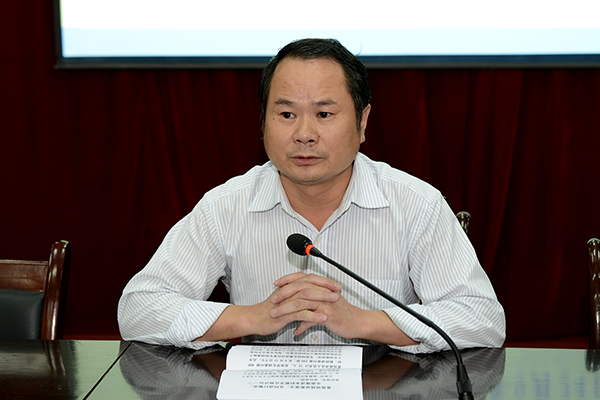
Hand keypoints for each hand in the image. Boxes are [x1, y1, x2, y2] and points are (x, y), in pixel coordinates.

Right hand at [195, 272, 339, 340]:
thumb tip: (310, 292)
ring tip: (334, 301)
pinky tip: (322, 318)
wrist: (254, 319)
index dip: (323, 280)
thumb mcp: (285, 299)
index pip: (309, 279)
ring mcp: (286, 302)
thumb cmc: (269, 310)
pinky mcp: (284, 314)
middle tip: (338, 290)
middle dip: (326, 287)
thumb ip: (296, 294)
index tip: (335, 284)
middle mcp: (288, 291)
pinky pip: (301, 313)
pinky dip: (313, 315)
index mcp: (289, 287)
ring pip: (307, 296)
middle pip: (310, 284)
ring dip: (322, 298)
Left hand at [271, 272, 363, 337]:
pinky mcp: (328, 314)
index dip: (288, 279)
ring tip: (276, 315)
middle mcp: (323, 292)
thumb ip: (314, 301)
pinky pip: (310, 319)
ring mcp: (325, 302)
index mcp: (322, 287)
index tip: (277, 283)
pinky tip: (296, 331)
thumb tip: (302, 302)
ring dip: (286, 309)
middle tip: (273, 299)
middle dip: (283, 293)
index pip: (302, 277)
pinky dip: (301, 326)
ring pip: (301, 302)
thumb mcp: (327, 303)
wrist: (358, 322)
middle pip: (299, 287)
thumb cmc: (344, 313)